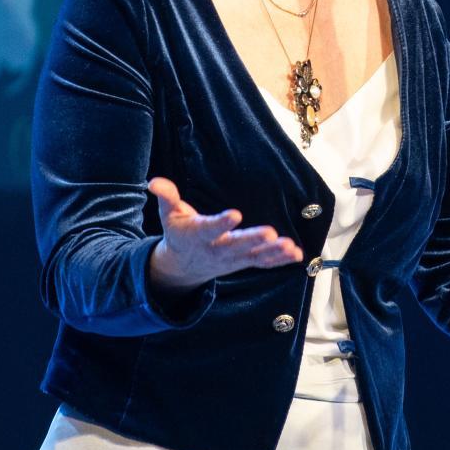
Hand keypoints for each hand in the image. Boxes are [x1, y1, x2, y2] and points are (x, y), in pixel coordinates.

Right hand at [145, 177, 303, 293]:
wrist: (183, 267)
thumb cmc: (180, 233)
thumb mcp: (169, 215)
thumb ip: (166, 197)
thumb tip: (153, 182)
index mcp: (198, 235)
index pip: (210, 229)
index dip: (221, 223)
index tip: (235, 214)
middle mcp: (216, 249)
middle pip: (236, 246)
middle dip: (252, 240)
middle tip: (270, 234)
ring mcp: (232, 259)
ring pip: (254, 257)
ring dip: (273, 253)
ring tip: (289, 246)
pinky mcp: (244, 262)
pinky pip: (263, 263)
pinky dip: (279, 260)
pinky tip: (295, 254)